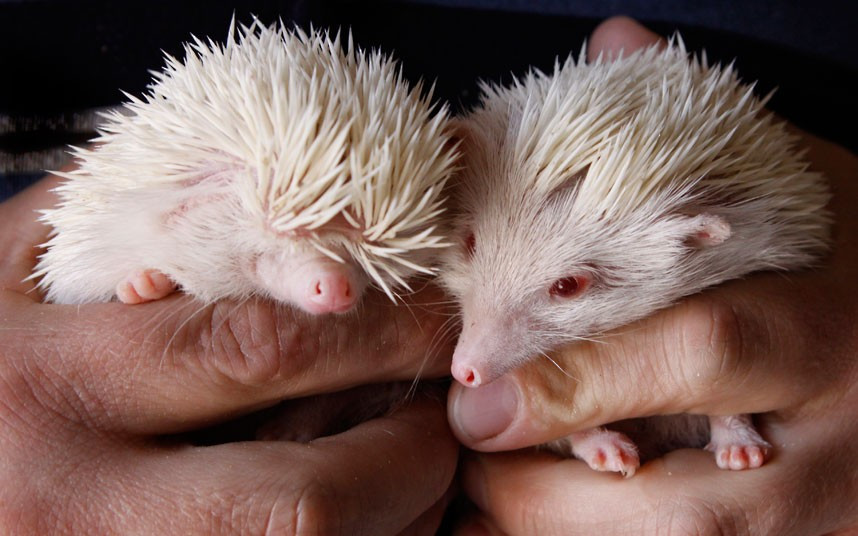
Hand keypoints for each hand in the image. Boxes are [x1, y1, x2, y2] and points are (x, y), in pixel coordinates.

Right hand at [0, 175, 456, 533]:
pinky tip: (367, 520)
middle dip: (410, 461)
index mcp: (46, 388)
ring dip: (395, 521)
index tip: (441, 321)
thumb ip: (120, 223)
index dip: (377, 337)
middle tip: (446, 417)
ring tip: (413, 471)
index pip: (258, 350)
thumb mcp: (8, 278)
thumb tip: (256, 179)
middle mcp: (73, 506)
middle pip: (305, 504)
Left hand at [448, 17, 857, 535]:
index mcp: (816, 332)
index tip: (473, 397)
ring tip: (492, 486)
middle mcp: (824, 449)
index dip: (572, 384)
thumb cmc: (855, 278)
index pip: (695, 357)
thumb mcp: (805, 194)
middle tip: (467, 446)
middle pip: (663, 509)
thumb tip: (611, 43)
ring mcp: (811, 524)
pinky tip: (538, 517)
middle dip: (536, 491)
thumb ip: (699, 143)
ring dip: (546, 530)